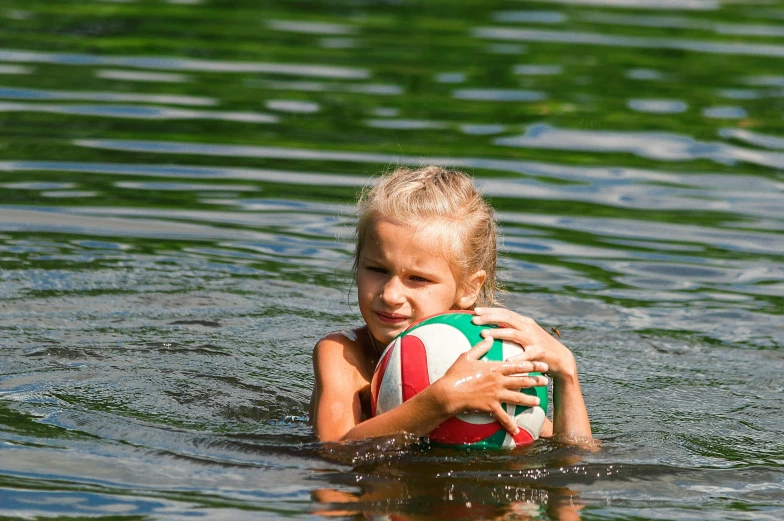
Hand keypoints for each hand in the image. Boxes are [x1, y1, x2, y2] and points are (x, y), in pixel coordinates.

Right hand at [432, 335, 548, 435]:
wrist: (449, 392)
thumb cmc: (456, 373)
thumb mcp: (467, 356)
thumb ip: (480, 347)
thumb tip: (489, 338)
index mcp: (494, 367)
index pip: (518, 365)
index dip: (532, 365)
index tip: (543, 364)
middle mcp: (498, 381)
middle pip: (521, 380)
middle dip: (536, 381)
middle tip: (546, 381)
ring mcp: (495, 394)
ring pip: (517, 397)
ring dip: (529, 400)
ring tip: (538, 402)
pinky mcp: (490, 406)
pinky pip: (503, 417)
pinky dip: (510, 424)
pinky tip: (516, 430)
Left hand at [472, 307, 576, 380]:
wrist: (561, 358)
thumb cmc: (538, 347)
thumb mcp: (526, 334)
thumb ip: (512, 329)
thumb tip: (491, 327)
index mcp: (524, 321)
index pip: (504, 312)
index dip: (489, 310)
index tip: (474, 311)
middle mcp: (528, 327)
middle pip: (506, 318)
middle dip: (488, 318)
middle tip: (474, 320)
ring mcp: (533, 339)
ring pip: (512, 333)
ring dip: (497, 332)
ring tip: (483, 334)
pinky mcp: (539, 352)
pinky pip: (525, 355)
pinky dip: (515, 358)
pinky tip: (505, 360)